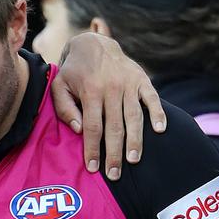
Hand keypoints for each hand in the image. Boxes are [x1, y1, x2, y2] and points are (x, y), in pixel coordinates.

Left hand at [52, 32, 166, 180]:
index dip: (93, 149)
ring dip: (135, 140)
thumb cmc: (73, 71)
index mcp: (90, 92)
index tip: (93, 168)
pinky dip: (157, 113)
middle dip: (114, 153)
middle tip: (114, 174)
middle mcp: (111, 88)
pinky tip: (160, 130)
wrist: (93, 44)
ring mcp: (129, 84)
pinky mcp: (142, 80)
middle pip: (114, 127)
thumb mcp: (59, 86)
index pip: (93, 127)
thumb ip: (65, 108)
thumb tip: (79, 130)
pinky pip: (152, 98)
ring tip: (133, 160)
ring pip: (134, 117)